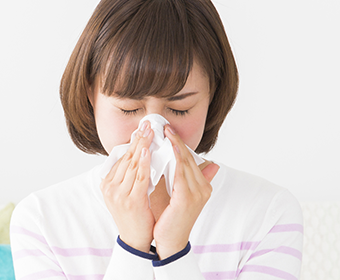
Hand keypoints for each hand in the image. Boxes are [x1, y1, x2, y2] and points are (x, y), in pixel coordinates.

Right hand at [100, 121, 155, 252]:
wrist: (135, 239)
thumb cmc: (134, 214)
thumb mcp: (128, 191)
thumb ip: (132, 174)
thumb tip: (141, 153)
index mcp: (108, 183)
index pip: (122, 157)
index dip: (133, 142)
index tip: (141, 128)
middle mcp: (110, 187)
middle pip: (126, 158)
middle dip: (138, 139)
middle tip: (147, 124)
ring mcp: (119, 194)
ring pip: (133, 165)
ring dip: (142, 146)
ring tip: (150, 132)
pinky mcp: (130, 201)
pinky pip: (139, 178)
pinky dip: (144, 163)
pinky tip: (148, 152)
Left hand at [153, 125, 218, 258]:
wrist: (169, 242)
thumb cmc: (168, 218)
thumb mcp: (172, 193)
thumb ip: (175, 176)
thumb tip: (170, 160)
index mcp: (201, 186)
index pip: (190, 159)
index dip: (179, 143)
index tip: (168, 130)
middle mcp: (203, 188)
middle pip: (189, 158)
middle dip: (177, 140)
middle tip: (165, 125)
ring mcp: (197, 194)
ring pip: (186, 163)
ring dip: (176, 145)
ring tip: (166, 131)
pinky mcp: (187, 199)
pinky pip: (182, 174)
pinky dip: (177, 159)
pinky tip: (171, 148)